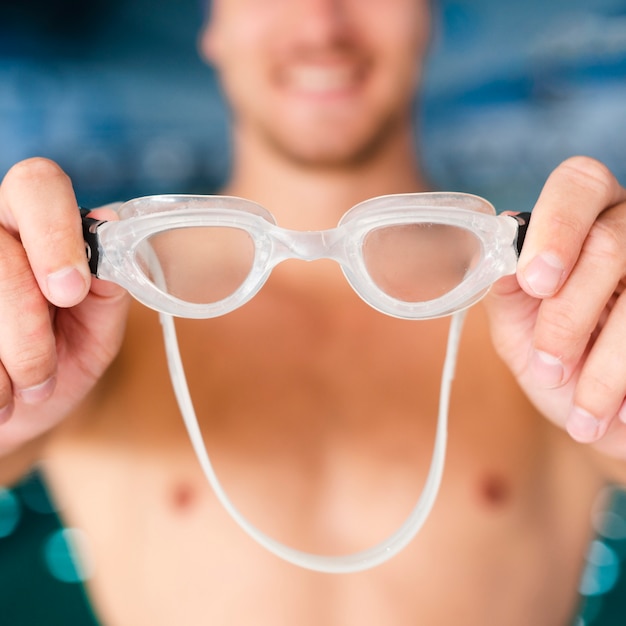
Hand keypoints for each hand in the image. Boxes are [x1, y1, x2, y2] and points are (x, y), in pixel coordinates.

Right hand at [0, 158, 129, 455]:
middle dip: (27, 330)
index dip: (54, 234)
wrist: (16, 409)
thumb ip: (106, 288)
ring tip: (22, 391)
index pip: (38, 186)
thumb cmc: (61, 360)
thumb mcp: (96, 331)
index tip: (70, 291)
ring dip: (5, 360)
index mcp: (36, 223)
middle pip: (1, 257)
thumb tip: (107, 234)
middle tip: (42, 375)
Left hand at [484, 156, 625, 457]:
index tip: (536, 281)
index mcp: (583, 221)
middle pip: (610, 245)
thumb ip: (507, 292)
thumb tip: (499, 258)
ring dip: (606, 367)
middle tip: (548, 367)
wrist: (606, 419)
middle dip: (569, 318)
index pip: (577, 184)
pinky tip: (620, 414)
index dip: (557, 226)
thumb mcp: (519, 330)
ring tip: (584, 413)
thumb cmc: (559, 365)